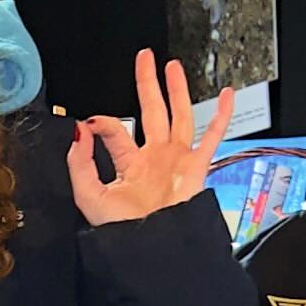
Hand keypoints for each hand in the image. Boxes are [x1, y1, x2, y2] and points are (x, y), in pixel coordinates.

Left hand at [68, 51, 233, 226]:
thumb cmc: (123, 230)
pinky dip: (222, 115)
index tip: (89, 123)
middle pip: (151, 112)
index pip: (116, 132)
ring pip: (179, 115)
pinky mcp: (196, 165)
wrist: (151, 247)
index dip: (101, 124)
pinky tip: (226, 95)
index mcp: (130, 165)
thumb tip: (79, 130)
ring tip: (173, 66)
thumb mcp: (90, 195)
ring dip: (177, 90)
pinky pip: (213, 135)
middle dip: (147, 84)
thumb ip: (80, 163)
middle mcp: (155, 158)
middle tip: (145, 58)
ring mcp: (177, 159)